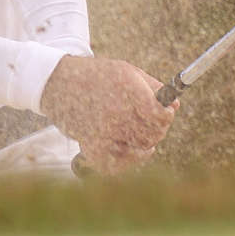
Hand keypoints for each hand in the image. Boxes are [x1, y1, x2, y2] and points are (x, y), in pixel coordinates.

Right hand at [39, 55, 177, 173]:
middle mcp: (117, 112)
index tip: (165, 112)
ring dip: (147, 141)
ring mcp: (105, 132)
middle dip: (159, 127)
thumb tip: (175, 105)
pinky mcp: (93, 147)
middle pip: (154, 133)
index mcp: (127, 89)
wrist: (59, 84)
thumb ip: (153, 86)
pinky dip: (131, 160)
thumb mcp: (126, 71)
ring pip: (142, 148)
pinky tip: (136, 150)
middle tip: (154, 121)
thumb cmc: (97, 76)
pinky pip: (121, 164)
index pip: (160, 115)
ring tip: (139, 130)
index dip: (167, 115)